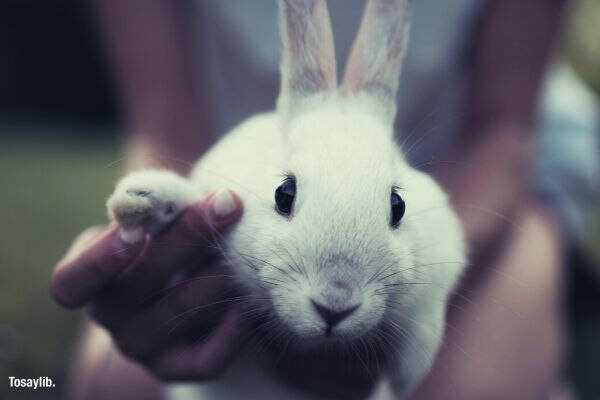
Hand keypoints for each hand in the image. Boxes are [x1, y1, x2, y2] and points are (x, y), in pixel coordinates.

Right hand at [51, 191, 247, 380]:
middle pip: (140, 282)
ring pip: (181, 310)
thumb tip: (194, 196)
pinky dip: (233, 328)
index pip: (72, 283)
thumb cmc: (163, 244)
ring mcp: (141, 347)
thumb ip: (160, 207)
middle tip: (226, 205)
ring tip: (246, 247)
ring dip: (218, 273)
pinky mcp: (177, 367)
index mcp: (89, 280)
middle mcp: (109, 317)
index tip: (134, 230)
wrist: (178, 291)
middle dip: (188, 237)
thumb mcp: (152, 224)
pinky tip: (249, 299)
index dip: (99, 259)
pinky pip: (207, 358)